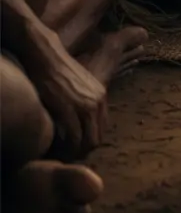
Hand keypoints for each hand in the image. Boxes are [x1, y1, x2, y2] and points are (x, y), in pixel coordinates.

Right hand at [25, 35, 106, 158]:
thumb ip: (83, 102)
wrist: (48, 56)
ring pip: (87, 142)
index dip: (88, 143)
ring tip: (60, 154)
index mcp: (100, 96)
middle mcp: (97, 101)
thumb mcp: (79, 86)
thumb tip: (78, 121)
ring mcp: (85, 105)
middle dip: (82, 152)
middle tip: (66, 156)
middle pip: (96, 139)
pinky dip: (65, 148)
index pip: (101, 129)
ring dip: (74, 153)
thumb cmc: (58, 70)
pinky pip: (73, 138)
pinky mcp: (69, 109)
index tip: (74, 148)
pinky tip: (55, 149)